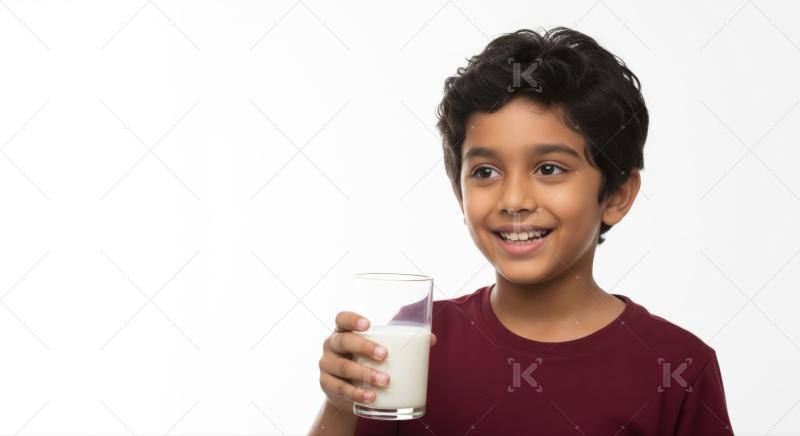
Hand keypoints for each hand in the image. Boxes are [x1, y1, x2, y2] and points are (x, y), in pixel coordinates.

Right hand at [318, 311, 436, 408]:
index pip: (341, 318)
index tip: (368, 325)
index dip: (352, 319)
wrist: (347, 391)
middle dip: (364, 347)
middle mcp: (331, 345)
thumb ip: (400, 342)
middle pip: (343, 341)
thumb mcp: (378, 349)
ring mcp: (326, 364)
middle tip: (385, 355)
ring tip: (385, 381)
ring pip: (342, 367)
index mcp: (343, 330)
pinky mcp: (326, 384)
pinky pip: (340, 389)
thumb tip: (431, 339)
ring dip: (365, 374)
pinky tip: (371, 397)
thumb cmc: (366, 361)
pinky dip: (356, 394)